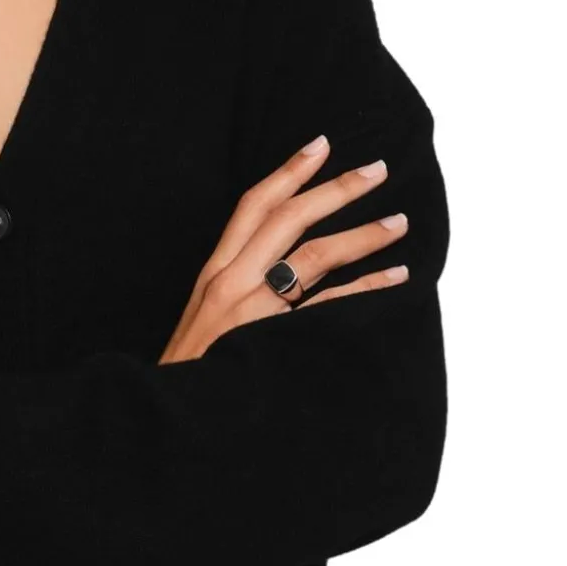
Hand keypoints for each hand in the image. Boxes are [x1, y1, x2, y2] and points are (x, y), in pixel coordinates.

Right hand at [160, 133, 408, 362]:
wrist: (167, 419)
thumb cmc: (190, 373)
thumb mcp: (201, 319)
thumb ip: (233, 290)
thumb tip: (275, 270)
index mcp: (213, 272)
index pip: (252, 207)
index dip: (286, 172)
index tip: (318, 146)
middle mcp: (231, 281)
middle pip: (288, 218)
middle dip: (336, 188)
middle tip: (378, 169)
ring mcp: (253, 310)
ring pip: (314, 255)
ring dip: (362, 234)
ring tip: (398, 221)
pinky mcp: (274, 339)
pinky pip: (331, 304)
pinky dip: (368, 286)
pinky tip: (395, 276)